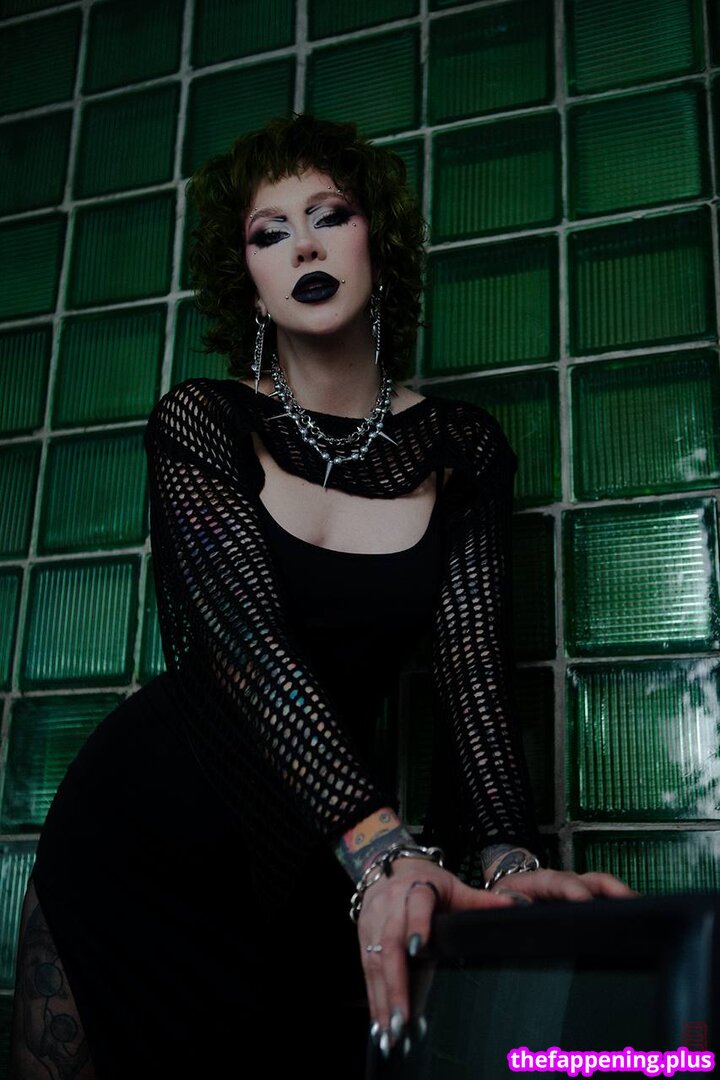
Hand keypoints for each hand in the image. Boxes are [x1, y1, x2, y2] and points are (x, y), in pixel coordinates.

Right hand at [357, 857, 514, 1056]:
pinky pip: (367, 969)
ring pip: (375, 961)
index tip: (418, 948)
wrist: (393, 868)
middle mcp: (390, 904)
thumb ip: (479, 900)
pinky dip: (374, 997)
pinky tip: (380, 1021)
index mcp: (417, 888)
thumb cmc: (429, 882)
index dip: (417, 924)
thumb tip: (514, 906)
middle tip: (402, 1017)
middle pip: (390, 943)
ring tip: (391, 1029)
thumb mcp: (454, 886)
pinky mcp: (363, 935)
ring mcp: (373, 920)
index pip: (418, 904)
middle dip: (396, 982)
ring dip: (382, 997)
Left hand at [491, 867, 638, 904]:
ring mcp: (580, 889)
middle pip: (594, 881)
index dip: (574, 891)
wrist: (509, 887)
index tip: (585, 900)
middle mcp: (566, 881)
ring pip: (606, 888)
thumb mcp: (500, 898)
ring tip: (647, 914)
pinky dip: (625, 907)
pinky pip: (608, 899)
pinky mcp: (587, 900)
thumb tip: (516, 906)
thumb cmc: (507, 896)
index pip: (562, 882)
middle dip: (614, 890)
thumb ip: (505, 903)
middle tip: (633, 905)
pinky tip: (640, 920)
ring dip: (626, 899)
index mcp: (543, 880)